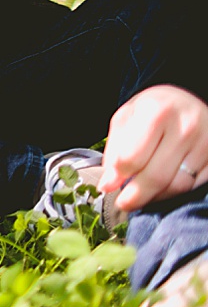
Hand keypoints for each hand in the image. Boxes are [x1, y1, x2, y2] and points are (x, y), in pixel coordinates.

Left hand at [100, 84, 207, 210]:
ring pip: (177, 185)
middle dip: (136, 196)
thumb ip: (114, 150)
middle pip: (156, 176)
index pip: (132, 157)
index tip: (108, 186)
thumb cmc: (152, 109)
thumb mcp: (126, 118)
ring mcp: (205, 143)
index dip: (118, 177)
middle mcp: (185, 126)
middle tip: (124, 203)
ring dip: (156, 196)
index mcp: (156, 112)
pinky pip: (194, 186)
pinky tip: (162, 189)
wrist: (186, 102)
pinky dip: (174, 192)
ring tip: (142, 195)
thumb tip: (109, 183)